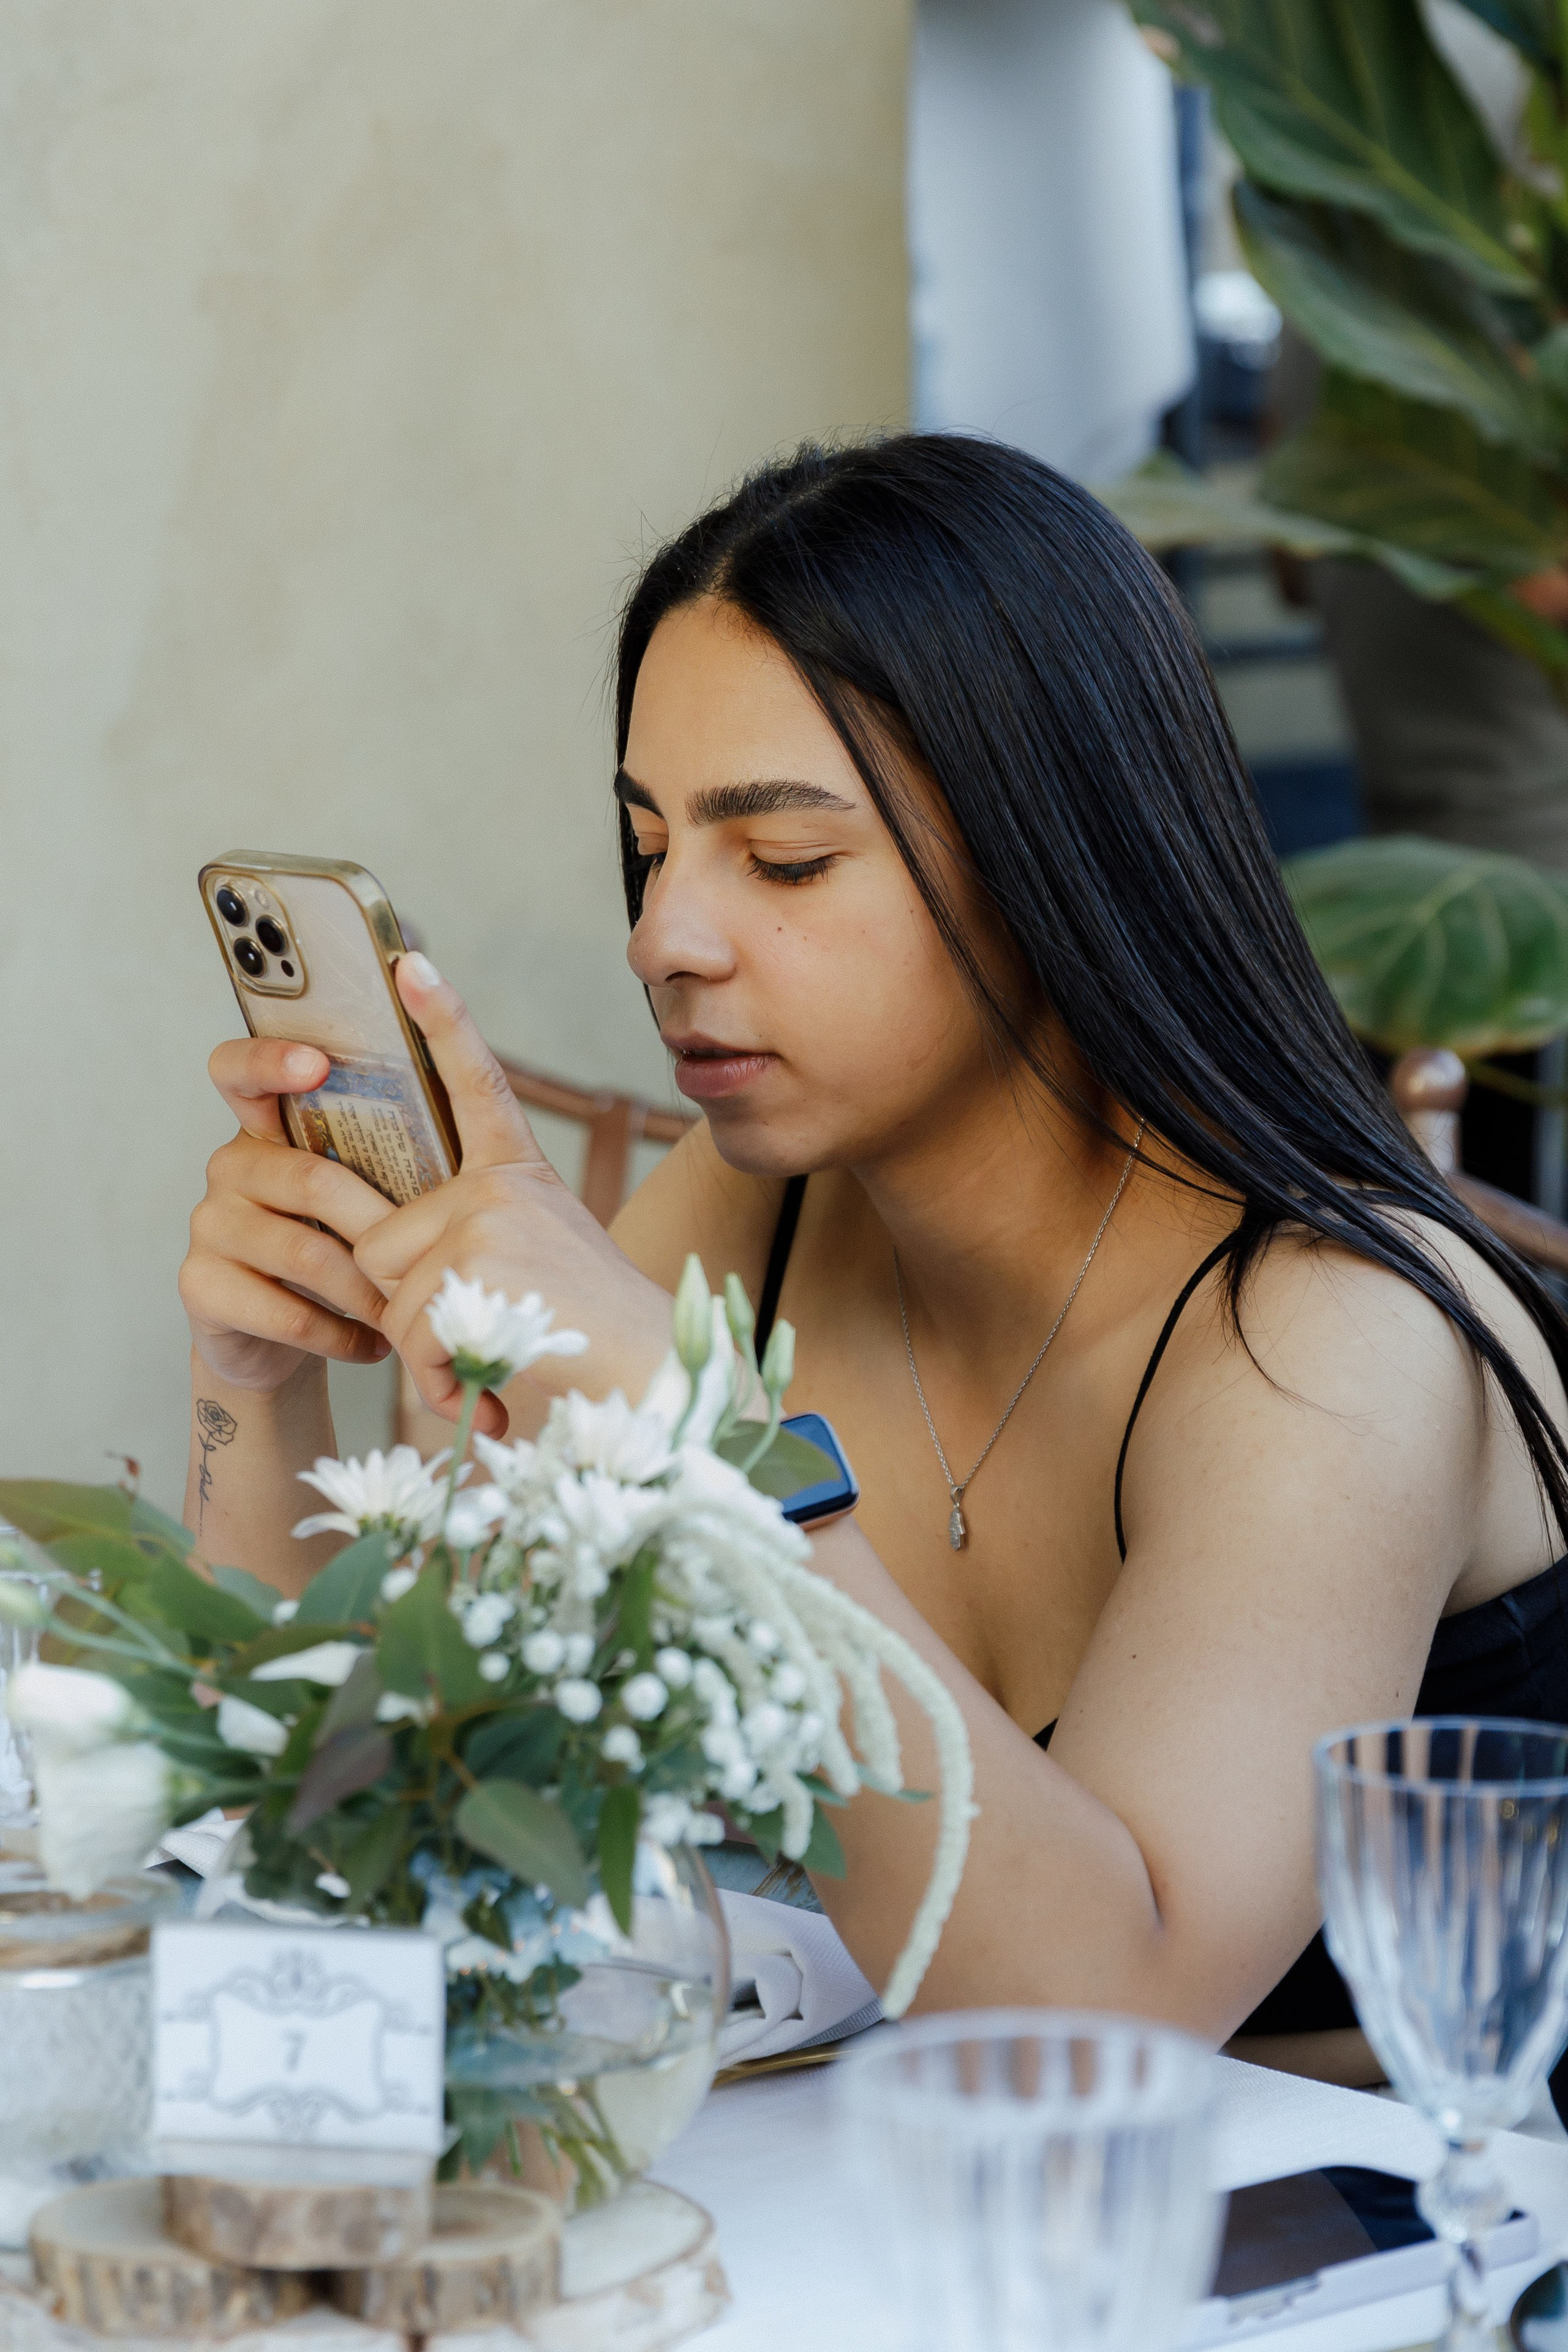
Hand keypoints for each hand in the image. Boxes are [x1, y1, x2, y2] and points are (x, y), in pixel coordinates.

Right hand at [179, 1039, 396, 1391]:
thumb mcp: (362, 1202)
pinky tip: (370, 1345)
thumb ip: (386, 1164)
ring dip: (369, 1292)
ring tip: (408, 1314)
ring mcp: (208, 1225)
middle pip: (311, 1180)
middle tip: (428, 1261)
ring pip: (305, 1253)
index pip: (241, 1071)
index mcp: (267, 1129)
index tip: (318, 1063)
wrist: (279, 1342)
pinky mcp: (199, 1286)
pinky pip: (287, 1312)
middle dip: (380, 1228)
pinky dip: (342, 1334)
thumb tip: (465, 1140)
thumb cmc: (340, 1253)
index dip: (271, 1060)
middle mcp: (229, 1167)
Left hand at [353, 954, 674, 1435]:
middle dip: (406, 1307)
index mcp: (517, 1175)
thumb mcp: (530, 1268)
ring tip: (493, 1363)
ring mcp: (487, 1216)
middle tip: (472, 1336)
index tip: (409, 963)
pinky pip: (408, 1331)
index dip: (442, 1021)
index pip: (474, 1085)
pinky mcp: (476, 1259)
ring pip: (388, 1292)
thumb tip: (378, 1261)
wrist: (659, 1381)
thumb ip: (465, 1248)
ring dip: (425, 1350)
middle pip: (378, 1242)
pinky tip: (494, 1386)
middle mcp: (499, 1184)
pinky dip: (439, 1378)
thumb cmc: (592, 1340)